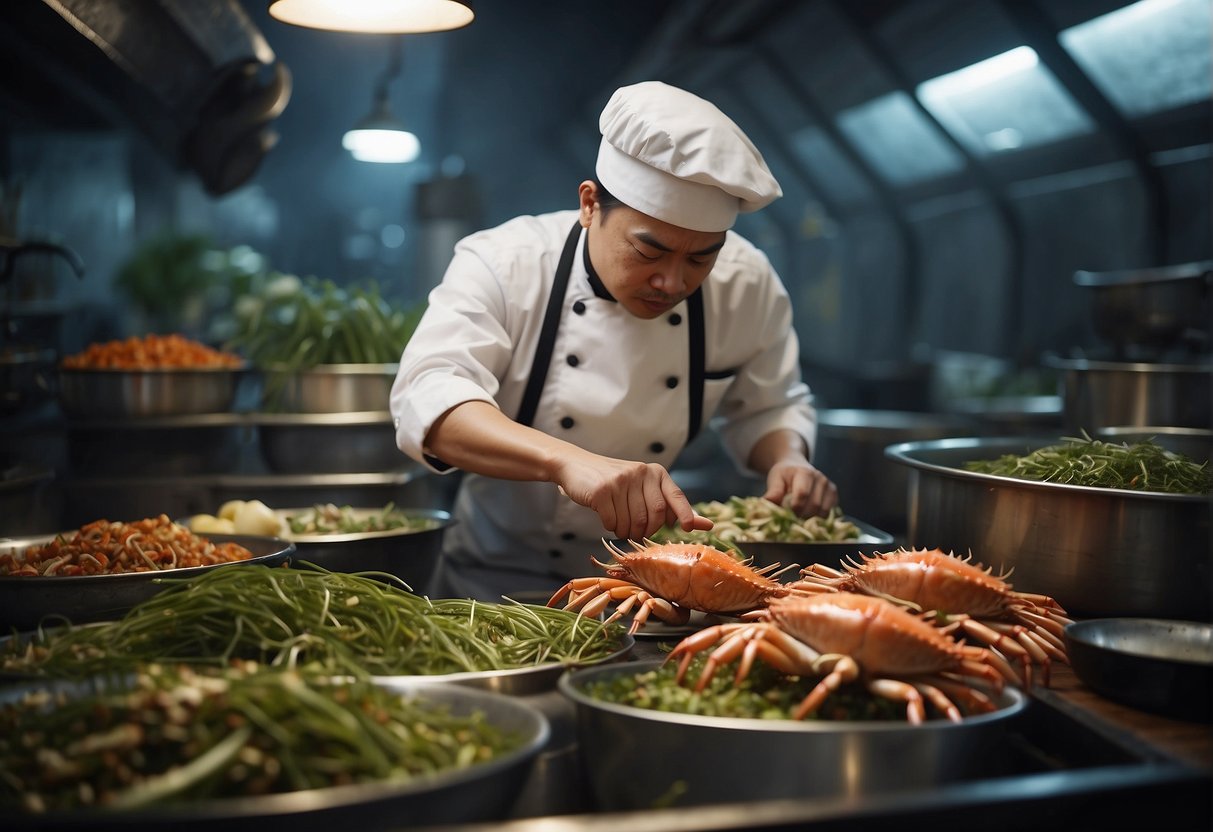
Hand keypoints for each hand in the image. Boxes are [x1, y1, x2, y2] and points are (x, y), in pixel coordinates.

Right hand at [555, 455, 712, 540]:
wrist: (576, 467)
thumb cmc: (615, 482)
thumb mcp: (644, 488)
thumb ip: (672, 506)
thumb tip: (707, 525)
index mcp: (655, 472)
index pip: (675, 495)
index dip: (684, 513)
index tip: (689, 528)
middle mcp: (640, 473)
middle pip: (654, 515)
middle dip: (647, 530)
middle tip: (636, 531)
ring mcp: (620, 481)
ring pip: (633, 522)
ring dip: (626, 531)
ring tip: (620, 524)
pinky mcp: (602, 491)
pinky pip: (613, 522)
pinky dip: (611, 526)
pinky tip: (607, 517)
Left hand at [762, 459, 837, 517]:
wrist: (796, 466)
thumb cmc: (784, 474)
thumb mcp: (775, 479)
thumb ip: (773, 491)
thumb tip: (766, 503)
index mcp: (805, 473)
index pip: (802, 494)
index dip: (794, 508)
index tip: (786, 515)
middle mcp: (820, 479)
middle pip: (814, 505)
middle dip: (801, 516)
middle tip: (791, 520)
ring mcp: (829, 487)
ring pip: (823, 511)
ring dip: (810, 519)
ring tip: (799, 518)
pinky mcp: (834, 495)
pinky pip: (829, 513)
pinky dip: (818, 518)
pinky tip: (808, 517)